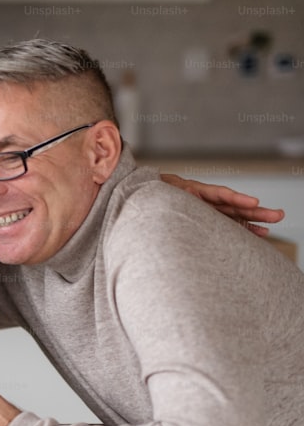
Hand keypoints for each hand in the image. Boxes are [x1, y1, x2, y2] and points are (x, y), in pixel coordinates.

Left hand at [161, 173, 284, 236]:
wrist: (148, 196)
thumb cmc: (154, 194)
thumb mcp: (160, 193)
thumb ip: (167, 195)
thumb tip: (165, 197)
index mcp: (194, 191)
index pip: (219, 193)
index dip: (236, 198)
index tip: (253, 202)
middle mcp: (206, 201)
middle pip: (234, 206)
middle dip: (255, 211)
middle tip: (277, 215)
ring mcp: (210, 210)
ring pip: (236, 215)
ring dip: (256, 220)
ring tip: (276, 220)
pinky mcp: (210, 220)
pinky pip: (230, 224)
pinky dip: (245, 229)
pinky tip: (261, 234)